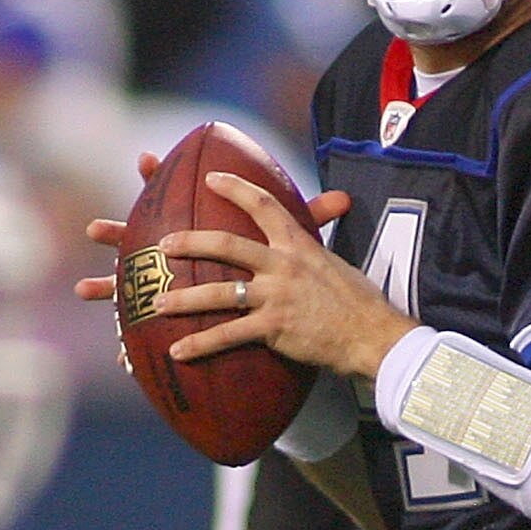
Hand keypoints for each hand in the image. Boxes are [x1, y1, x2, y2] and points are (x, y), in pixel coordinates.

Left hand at [81, 170, 405, 384]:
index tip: (211, 177)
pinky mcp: (274, 328)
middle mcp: (283, 265)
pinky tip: (177, 352)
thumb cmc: (360, 302)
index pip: (264, 205)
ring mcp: (276, 297)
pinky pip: (228, 336)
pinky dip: (201, 344)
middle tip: (162, 244)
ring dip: (184, 299)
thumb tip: (305, 245)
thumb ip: (311, 252)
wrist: (374, 334)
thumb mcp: (336, 265)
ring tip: (156, 303)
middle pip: (226, 245)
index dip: (235, 188)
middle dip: (190, 242)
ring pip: (219, 294)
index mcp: (298, 244)